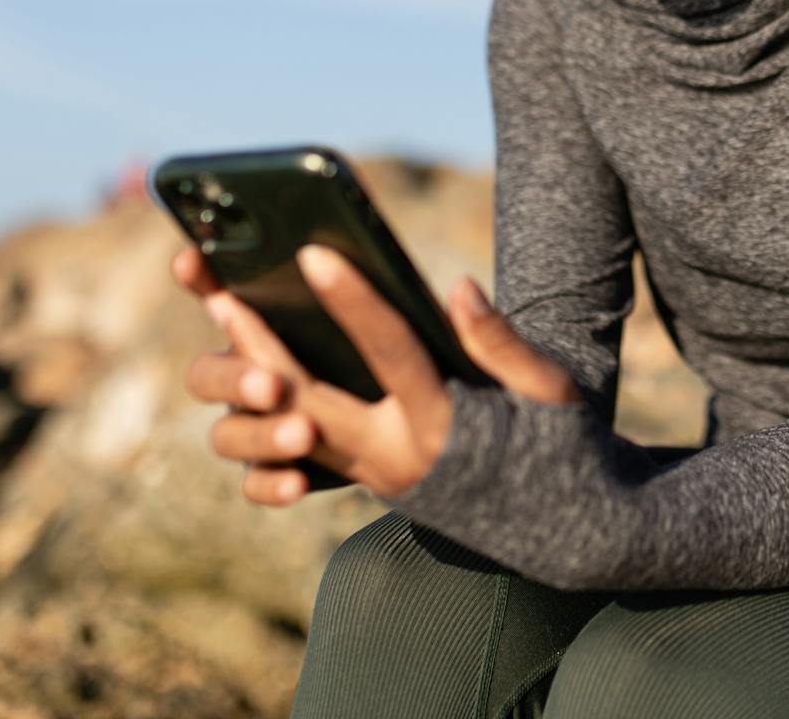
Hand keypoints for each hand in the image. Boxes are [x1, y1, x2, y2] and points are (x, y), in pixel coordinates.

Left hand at [170, 245, 580, 506]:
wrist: (566, 535)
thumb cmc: (565, 449)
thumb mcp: (548, 392)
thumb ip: (498, 342)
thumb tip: (457, 288)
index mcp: (445, 428)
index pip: (389, 353)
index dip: (352, 300)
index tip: (314, 254)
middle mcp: (397, 459)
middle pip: (310, 400)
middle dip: (261, 347)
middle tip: (222, 294)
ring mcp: (377, 477)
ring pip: (293, 430)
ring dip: (253, 376)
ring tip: (225, 315)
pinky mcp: (371, 482)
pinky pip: (307, 448)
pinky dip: (273, 407)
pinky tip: (251, 360)